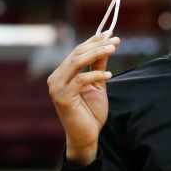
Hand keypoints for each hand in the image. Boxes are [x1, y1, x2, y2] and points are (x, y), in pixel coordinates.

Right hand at [47, 33, 119, 165]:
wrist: (86, 136)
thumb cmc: (91, 112)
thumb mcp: (98, 85)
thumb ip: (99, 66)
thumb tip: (107, 46)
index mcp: (62, 74)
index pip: (77, 51)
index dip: (93, 41)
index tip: (110, 34)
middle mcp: (56, 78)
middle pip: (77, 54)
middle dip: (97, 45)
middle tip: (115, 41)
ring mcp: (57, 88)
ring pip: (76, 63)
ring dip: (96, 54)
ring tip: (113, 49)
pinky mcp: (62, 98)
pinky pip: (80, 80)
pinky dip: (95, 75)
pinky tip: (110, 75)